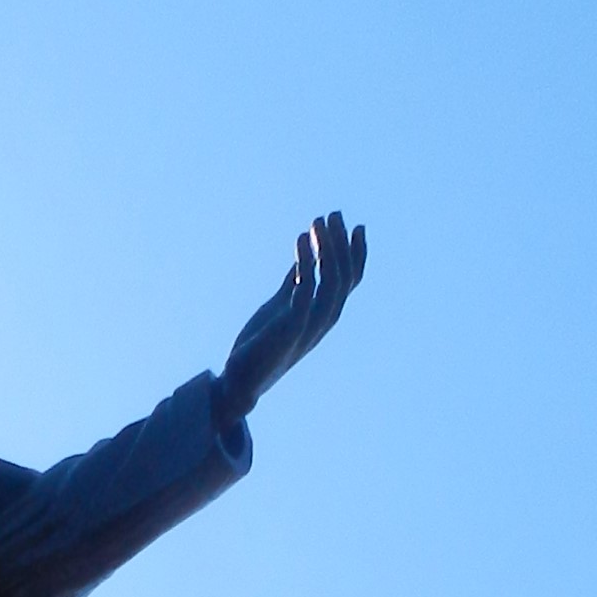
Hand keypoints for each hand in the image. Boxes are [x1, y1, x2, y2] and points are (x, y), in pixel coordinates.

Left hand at [214, 213, 365, 426]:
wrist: (240, 383)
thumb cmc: (260, 347)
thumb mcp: (280, 308)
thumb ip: (293, 285)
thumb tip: (301, 261)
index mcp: (323, 315)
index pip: (350, 281)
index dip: (356, 253)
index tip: (353, 225)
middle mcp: (322, 321)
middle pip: (344, 276)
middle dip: (340, 242)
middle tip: (332, 214)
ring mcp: (309, 326)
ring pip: (331, 281)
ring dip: (326, 248)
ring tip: (316, 222)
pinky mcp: (290, 330)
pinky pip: (305, 291)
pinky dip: (306, 263)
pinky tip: (300, 240)